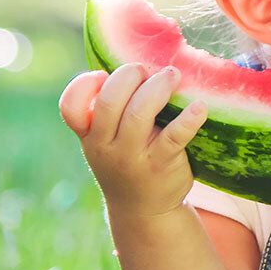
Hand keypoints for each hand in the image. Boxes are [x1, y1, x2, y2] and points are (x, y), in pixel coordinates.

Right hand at [58, 62, 207, 217]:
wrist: (144, 209)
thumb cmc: (126, 161)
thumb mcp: (106, 141)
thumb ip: (109, 109)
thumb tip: (136, 60)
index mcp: (90, 135)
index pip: (70, 108)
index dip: (83, 85)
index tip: (102, 75)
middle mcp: (105, 146)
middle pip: (110, 102)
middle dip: (129, 76)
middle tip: (146, 69)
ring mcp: (133, 158)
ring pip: (139, 114)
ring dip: (158, 88)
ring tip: (173, 75)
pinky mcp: (162, 165)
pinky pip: (174, 136)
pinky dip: (189, 118)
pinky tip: (200, 107)